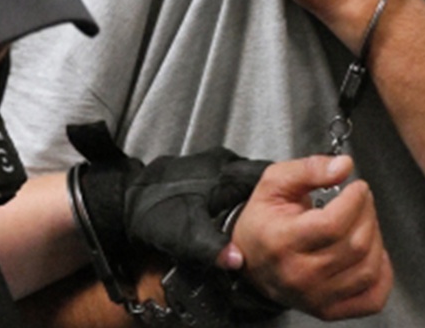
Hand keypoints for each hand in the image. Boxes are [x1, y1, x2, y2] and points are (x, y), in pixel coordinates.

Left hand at [66, 122, 269, 275]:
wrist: (122, 198)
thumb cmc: (151, 210)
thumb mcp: (183, 233)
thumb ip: (211, 247)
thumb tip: (238, 261)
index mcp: (225, 172)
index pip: (271, 175)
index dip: (289, 190)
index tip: (301, 206)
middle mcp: (222, 163)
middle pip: (263, 178)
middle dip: (276, 198)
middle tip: (287, 219)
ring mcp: (212, 165)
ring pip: (248, 180)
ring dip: (258, 198)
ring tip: (269, 221)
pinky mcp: (203, 173)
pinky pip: (233, 183)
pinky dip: (242, 197)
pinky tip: (241, 215)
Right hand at [231, 155, 392, 320]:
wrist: (252, 260)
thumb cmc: (264, 221)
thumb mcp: (275, 183)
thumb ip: (309, 169)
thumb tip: (343, 166)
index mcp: (281, 241)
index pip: (333, 224)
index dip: (355, 201)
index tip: (357, 188)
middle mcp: (297, 275)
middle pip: (355, 244)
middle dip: (367, 213)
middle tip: (361, 200)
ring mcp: (315, 297)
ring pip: (368, 268)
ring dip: (376, 239)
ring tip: (363, 223)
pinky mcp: (329, 310)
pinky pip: (373, 297)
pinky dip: (383, 274)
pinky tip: (372, 254)